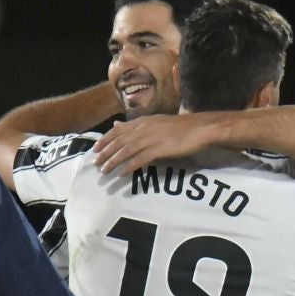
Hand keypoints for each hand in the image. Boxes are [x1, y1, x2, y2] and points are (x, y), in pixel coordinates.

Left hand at [92, 114, 211, 174]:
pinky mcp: (159, 149)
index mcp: (142, 121)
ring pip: (126, 151)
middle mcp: (144, 128)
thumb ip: (135, 125)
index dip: (104, 140)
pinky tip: (122, 174)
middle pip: (119, 142)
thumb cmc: (180, 126)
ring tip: (104, 171)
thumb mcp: (155, 121)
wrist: (199, 128)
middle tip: (95, 164)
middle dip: (105, 153)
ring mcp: (151, 139)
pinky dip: (129, 167)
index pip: (117, 130)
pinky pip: (140, 160)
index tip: (94, 150)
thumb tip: (117, 124)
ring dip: (113, 162)